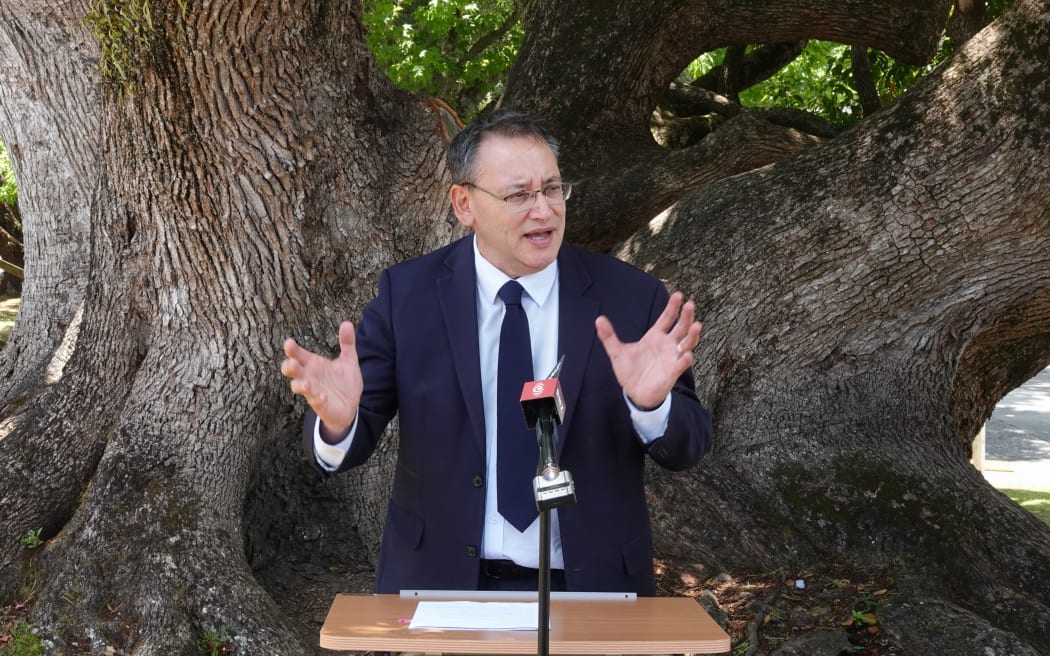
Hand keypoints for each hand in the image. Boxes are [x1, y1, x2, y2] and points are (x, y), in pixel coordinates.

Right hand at [281, 321, 362, 437]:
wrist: (351, 405)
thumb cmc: (344, 382)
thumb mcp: (349, 360)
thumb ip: (347, 343)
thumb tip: (347, 323)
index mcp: (314, 364)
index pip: (298, 355)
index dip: (292, 349)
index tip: (289, 342)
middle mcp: (309, 377)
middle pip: (291, 370)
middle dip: (289, 366)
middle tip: (292, 362)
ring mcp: (313, 391)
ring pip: (298, 387)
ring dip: (300, 384)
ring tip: (307, 383)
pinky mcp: (321, 405)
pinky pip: (315, 402)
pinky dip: (317, 399)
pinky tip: (322, 396)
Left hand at [595, 292, 701, 409]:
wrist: (634, 392)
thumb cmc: (630, 371)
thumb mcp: (617, 352)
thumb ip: (609, 336)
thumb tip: (598, 319)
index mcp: (655, 336)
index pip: (667, 318)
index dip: (672, 307)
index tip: (679, 295)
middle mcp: (667, 345)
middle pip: (681, 327)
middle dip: (686, 316)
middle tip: (690, 304)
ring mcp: (672, 358)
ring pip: (687, 344)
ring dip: (692, 335)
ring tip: (696, 325)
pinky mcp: (672, 372)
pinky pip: (681, 365)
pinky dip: (685, 359)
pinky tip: (687, 355)